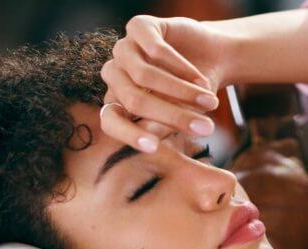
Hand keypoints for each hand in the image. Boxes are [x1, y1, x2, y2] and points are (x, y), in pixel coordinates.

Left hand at [100, 15, 231, 151]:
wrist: (211, 59)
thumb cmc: (190, 97)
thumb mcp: (176, 117)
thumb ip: (159, 127)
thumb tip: (150, 140)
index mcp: (115, 103)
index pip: (109, 121)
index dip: (128, 135)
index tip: (153, 148)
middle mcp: (114, 76)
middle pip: (133, 99)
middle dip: (170, 115)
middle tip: (204, 128)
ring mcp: (124, 50)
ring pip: (144, 76)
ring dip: (181, 92)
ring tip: (209, 103)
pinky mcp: (139, 27)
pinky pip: (156, 50)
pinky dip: (181, 68)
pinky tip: (200, 80)